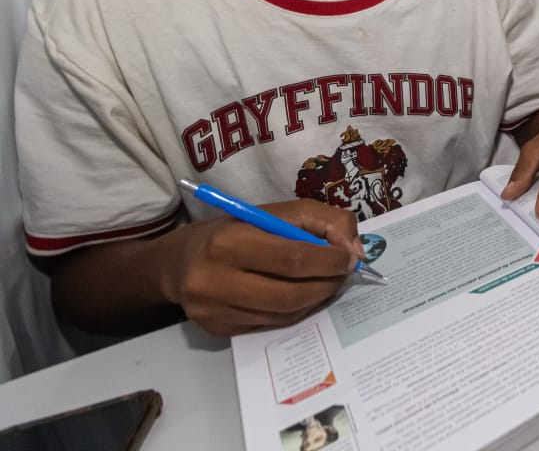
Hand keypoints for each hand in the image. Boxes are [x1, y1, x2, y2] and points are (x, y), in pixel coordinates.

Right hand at [161, 199, 360, 336]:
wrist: (179, 262)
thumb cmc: (234, 230)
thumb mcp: (274, 212)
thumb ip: (321, 221)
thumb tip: (355, 251)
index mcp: (228, 241)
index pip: (293, 258)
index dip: (329, 261)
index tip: (350, 258)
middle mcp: (215, 279)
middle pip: (291, 293)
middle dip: (327, 284)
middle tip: (344, 275)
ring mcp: (214, 311)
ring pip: (284, 314)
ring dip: (316, 299)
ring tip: (326, 284)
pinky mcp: (217, 330)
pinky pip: (270, 325)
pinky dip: (295, 311)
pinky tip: (302, 296)